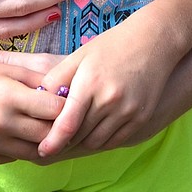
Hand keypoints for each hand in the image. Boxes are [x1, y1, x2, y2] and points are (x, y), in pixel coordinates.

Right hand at [0, 51, 64, 164]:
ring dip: (41, 143)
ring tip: (45, 130)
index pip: (55, 110)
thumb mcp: (9, 69)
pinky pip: (13, 158)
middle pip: (47, 135)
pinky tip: (19, 135)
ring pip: (33, 152)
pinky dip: (20, 148)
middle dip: (58, 128)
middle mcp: (0, 123)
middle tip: (63, 121)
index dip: (65, 107)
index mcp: (9, 96)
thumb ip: (39, 81)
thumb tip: (68, 95)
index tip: (70, 103)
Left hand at [35, 23, 171, 158]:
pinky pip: (116, 140)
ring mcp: (128, 111)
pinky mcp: (141, 118)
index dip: (53, 141)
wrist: (153, 41)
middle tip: (56, 140)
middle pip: (80, 135)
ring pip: (97, 142)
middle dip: (66, 140)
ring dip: (84, 141)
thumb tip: (38, 100)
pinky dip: (103, 140)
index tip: (43, 150)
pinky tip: (96, 130)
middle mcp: (110, 100)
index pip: (67, 123)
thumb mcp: (80, 55)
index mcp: (90, 83)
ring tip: (75, 134)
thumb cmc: (112, 46)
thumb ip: (57, 78)